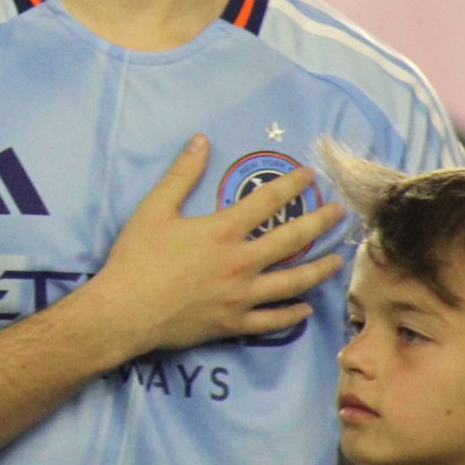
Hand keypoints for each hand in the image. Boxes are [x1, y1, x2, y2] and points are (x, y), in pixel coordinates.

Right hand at [81, 136, 345, 360]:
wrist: (124, 312)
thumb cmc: (136, 258)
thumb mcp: (155, 209)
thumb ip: (182, 174)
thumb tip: (201, 140)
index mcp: (223, 231)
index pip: (267, 201)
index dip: (291, 184)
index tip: (310, 175)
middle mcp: (240, 263)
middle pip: (291, 240)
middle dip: (319, 223)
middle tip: (340, 213)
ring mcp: (241, 296)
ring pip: (292, 283)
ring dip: (318, 270)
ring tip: (337, 261)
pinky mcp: (234, 323)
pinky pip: (272, 320)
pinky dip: (292, 314)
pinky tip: (305, 308)